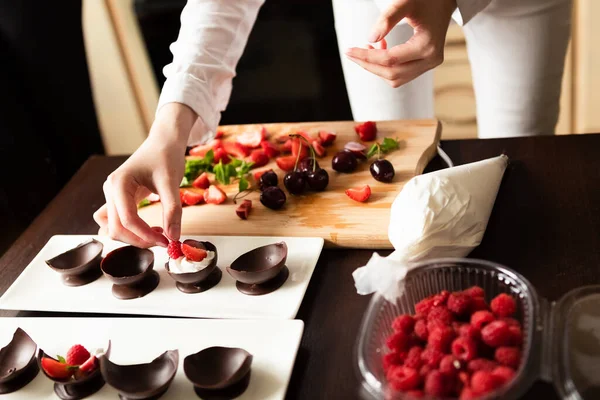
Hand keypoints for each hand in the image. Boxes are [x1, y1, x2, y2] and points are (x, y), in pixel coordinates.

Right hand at [93, 103, 195, 247]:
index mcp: (119, 184)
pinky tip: (149, 228)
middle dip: (139, 239)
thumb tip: (174, 237)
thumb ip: (172, 211)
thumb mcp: (171, 183)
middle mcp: (110, 190)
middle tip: (164, 241)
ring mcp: (111, 195)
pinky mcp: (118, 198)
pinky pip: (116, 221)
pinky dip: (129, 230)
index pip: (127, 220)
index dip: (146, 235)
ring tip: (156, 234)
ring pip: (112, 228)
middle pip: (116, 228)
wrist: (164, 141)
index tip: (166, 241)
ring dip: (131, 237)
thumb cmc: (166, 156)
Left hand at [345, 0, 456, 87]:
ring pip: (395, 78)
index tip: (349, 51)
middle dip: (368, 65)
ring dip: (376, 68)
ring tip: (366, 48)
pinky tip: (380, 49)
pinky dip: (386, 67)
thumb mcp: (405, 2)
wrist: (444, 0)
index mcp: (428, 46)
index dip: (366, 57)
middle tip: (351, 53)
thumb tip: (370, 40)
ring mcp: (430, 64)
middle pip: (392, 74)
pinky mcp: (425, 64)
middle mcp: (431, 59)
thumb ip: (388, 18)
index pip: (390, 59)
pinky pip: (401, 74)